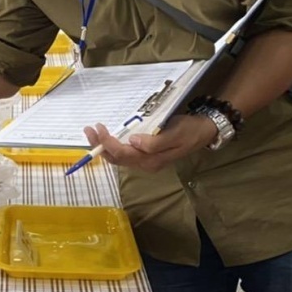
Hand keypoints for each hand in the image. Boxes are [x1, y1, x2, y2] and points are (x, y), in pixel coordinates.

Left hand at [83, 114, 217, 173]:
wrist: (202, 132)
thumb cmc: (189, 131)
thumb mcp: (175, 134)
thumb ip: (155, 142)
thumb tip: (133, 142)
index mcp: (151, 160)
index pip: (122, 153)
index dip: (107, 142)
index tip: (99, 128)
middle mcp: (145, 163)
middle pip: (116, 158)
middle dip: (99, 145)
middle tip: (88, 129)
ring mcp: (144, 160)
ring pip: (118, 157)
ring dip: (103, 145)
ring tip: (92, 132)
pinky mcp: (145, 154)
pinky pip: (123, 153)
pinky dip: (112, 145)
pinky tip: (106, 137)